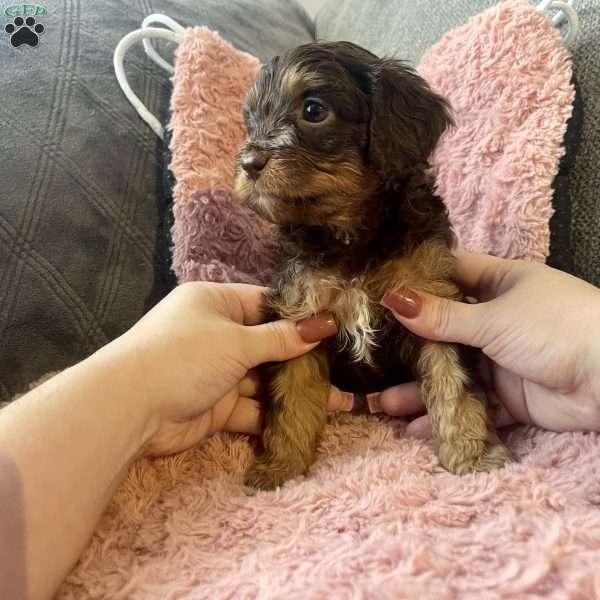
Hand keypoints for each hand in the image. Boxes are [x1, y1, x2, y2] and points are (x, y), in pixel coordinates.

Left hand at [108, 282, 337, 456]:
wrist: (129, 409)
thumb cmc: (184, 356)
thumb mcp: (236, 341)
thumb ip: (281, 339)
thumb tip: (323, 325)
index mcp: (216, 303)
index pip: (266, 305)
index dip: (299, 317)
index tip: (334, 330)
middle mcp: (217, 334)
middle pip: (268, 345)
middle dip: (302, 361)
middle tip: (341, 371)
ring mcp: (215, 371)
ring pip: (263, 380)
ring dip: (294, 391)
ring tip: (335, 401)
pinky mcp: (215, 405)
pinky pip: (250, 407)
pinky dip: (273, 415)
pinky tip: (306, 422)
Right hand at [377, 251, 599, 435]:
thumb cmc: (555, 328)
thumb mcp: (493, 318)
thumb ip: (440, 316)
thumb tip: (392, 298)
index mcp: (497, 284)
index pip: (448, 275)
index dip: (415, 282)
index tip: (376, 292)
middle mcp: (496, 320)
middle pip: (443, 333)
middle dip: (409, 349)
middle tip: (370, 360)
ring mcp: (501, 360)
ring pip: (453, 374)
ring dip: (421, 390)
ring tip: (383, 404)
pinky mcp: (510, 397)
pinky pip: (471, 406)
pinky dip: (447, 417)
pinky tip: (417, 429)